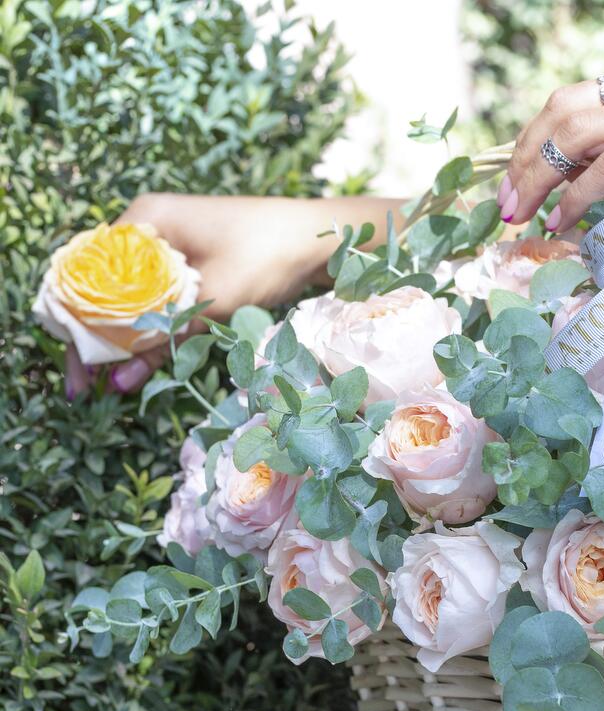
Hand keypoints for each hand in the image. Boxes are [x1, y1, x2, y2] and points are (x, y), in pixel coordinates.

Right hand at [69, 193, 402, 394]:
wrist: (320, 238)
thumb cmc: (268, 254)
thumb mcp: (215, 298)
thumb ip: (166, 335)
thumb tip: (121, 380)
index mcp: (145, 221)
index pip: (88, 278)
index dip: (77, 329)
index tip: (78, 373)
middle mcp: (150, 230)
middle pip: (105, 292)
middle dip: (96, 342)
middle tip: (86, 390)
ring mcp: (172, 248)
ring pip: (133, 302)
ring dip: (124, 343)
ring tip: (111, 387)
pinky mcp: (194, 267)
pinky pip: (160, 303)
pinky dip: (153, 332)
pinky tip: (142, 365)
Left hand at [500, 59, 603, 235]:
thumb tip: (603, 183)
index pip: (575, 100)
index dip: (536, 141)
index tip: (518, 180)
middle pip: (561, 111)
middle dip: (523, 160)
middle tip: (506, 205)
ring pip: (575, 136)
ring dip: (537, 180)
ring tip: (521, 217)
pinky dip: (576, 198)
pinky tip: (562, 222)